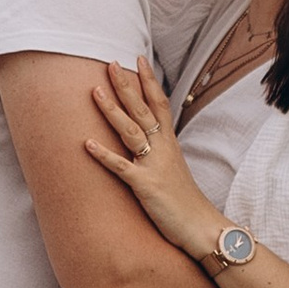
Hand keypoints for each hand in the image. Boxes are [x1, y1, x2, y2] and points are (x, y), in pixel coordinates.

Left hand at [82, 56, 218, 256]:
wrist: (201, 227)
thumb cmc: (186, 202)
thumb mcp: (174, 170)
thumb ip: (161, 154)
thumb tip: (149, 144)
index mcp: (170, 143)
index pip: (160, 103)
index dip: (149, 81)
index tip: (139, 60)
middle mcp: (163, 149)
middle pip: (142, 110)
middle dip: (126, 86)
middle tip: (111, 63)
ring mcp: (153, 166)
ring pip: (130, 131)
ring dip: (112, 111)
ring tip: (95, 92)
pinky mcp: (145, 186)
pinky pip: (121, 167)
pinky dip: (104, 155)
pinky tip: (87, 143)